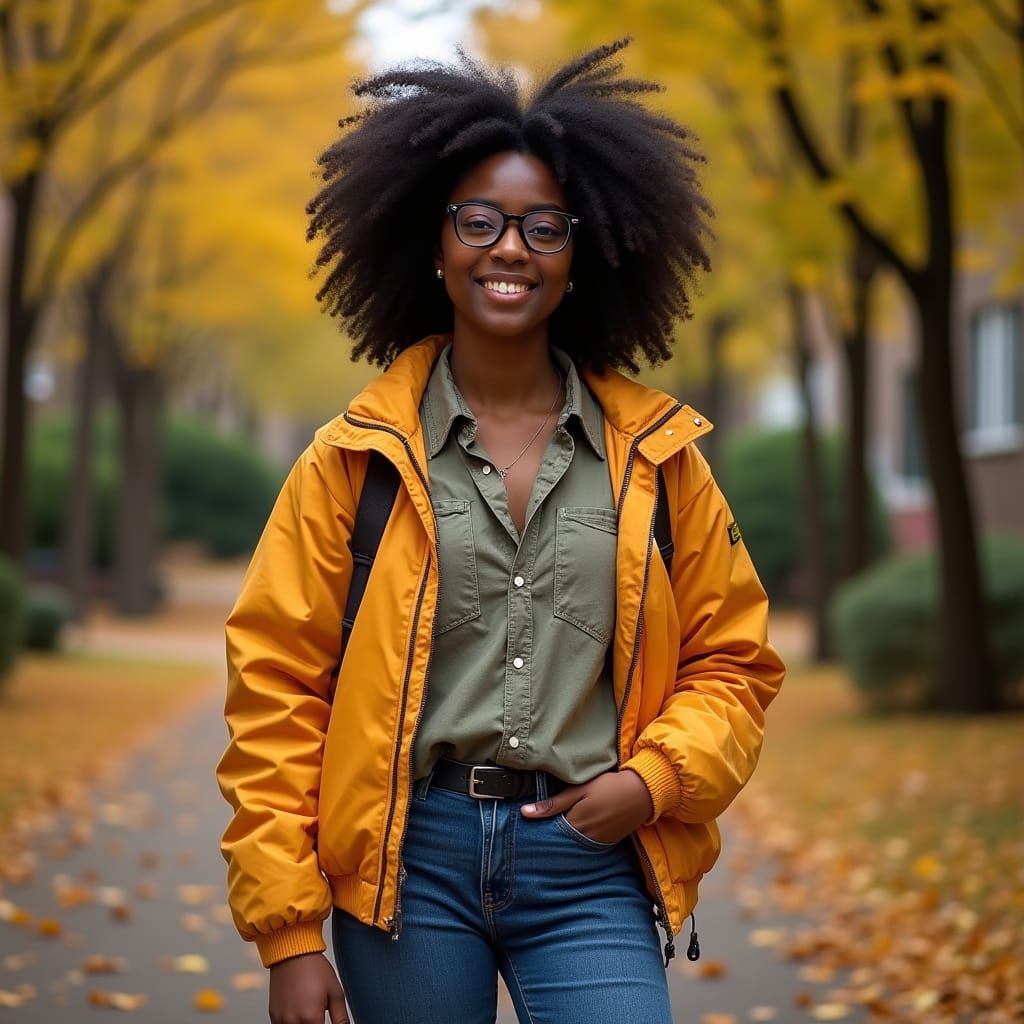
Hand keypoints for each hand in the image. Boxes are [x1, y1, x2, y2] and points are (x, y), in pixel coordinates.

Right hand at [269, 951, 348, 1023]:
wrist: (293, 952)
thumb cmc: (315, 969)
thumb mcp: (335, 992)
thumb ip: (341, 1018)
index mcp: (310, 1018)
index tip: (327, 1021)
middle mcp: (293, 1022)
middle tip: (320, 1015)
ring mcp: (281, 1020)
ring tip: (309, 1012)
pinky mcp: (273, 1015)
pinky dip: (292, 1023)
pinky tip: (300, 1014)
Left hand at [519, 769, 654, 843]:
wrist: (642, 793)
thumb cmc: (609, 786)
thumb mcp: (579, 790)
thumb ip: (553, 803)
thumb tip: (525, 812)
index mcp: (576, 825)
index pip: (548, 835)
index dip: (538, 832)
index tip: (526, 830)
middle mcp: (585, 839)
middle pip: (560, 844)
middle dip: (549, 839)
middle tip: (536, 835)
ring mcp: (597, 843)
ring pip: (572, 847)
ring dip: (563, 841)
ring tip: (552, 834)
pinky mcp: (607, 843)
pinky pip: (586, 846)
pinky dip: (578, 841)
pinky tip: (573, 833)